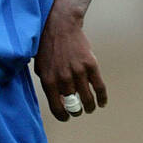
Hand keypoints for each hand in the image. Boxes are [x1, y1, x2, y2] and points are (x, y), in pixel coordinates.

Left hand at [34, 3, 107, 122]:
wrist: (61, 25)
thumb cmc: (47, 46)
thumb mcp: (40, 66)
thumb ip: (46, 82)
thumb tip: (55, 97)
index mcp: (49, 81)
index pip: (57, 107)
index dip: (63, 116)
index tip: (66, 117)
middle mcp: (63, 79)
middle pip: (74, 104)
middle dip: (76, 110)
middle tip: (78, 110)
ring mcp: (78, 72)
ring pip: (87, 98)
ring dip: (89, 107)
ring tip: (90, 108)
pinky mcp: (91, 65)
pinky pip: (99, 87)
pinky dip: (102, 97)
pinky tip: (102, 102)